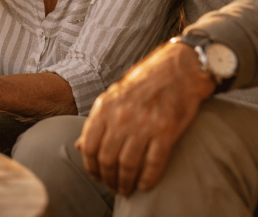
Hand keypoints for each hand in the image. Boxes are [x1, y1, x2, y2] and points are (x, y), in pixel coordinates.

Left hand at [76, 42, 215, 195]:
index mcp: (105, 107)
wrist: (178, 68)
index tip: (97, 177)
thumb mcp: (113, 96)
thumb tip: (79, 146)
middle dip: (108, 179)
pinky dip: (148, 179)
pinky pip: (153, 163)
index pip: (89, 146)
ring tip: (127, 189)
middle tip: (113, 187)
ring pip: (128, 165)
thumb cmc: (144, 83)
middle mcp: (121, 116)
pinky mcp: (167, 131)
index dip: (91, 167)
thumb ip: (97, 121)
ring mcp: (144, 124)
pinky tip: (145, 185)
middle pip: (107, 159)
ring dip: (126, 183)